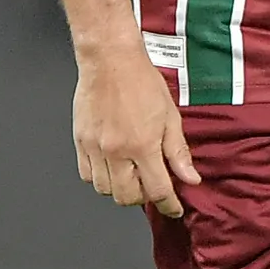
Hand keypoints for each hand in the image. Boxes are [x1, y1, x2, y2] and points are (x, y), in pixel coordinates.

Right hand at [73, 46, 200, 216]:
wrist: (110, 60)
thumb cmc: (141, 81)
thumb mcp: (170, 116)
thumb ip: (178, 152)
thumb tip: (189, 178)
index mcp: (142, 146)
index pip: (158, 191)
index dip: (169, 205)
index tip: (174, 208)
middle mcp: (116, 151)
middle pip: (128, 198)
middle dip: (144, 197)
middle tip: (151, 183)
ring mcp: (95, 148)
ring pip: (105, 190)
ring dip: (121, 188)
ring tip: (131, 172)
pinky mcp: (79, 142)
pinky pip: (86, 175)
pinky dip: (100, 177)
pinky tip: (111, 164)